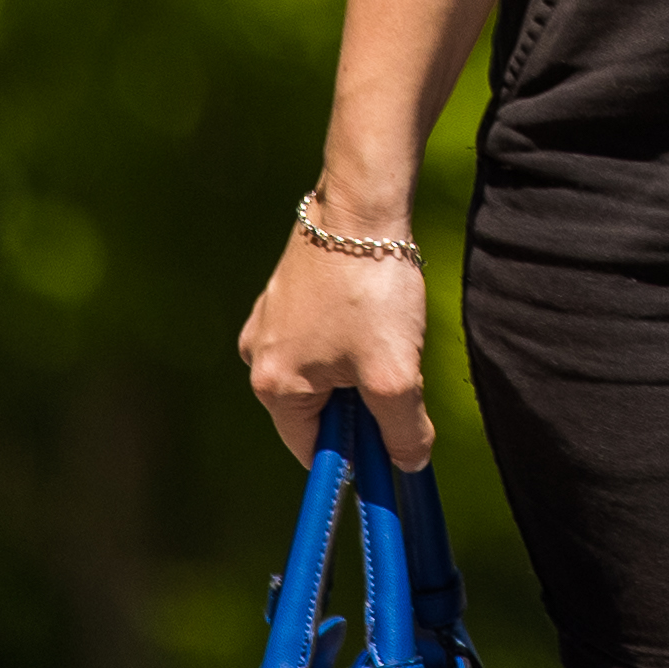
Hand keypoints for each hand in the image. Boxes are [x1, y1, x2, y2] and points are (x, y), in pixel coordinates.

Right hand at [237, 214, 436, 470]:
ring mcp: (270, 321)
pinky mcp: (287, 293)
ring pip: (324, 371)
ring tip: (387, 334)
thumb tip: (410, 464)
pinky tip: (375, 311)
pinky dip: (352, 336)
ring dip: (359, 366)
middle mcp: (258, 356)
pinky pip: (321, 336)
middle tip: (397, 372)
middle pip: (319, 409)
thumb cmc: (369, 289)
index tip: (391, 444)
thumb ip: (403, 428)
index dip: (355, 455)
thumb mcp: (394, 372)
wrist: (360, 204)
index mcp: (272, 386)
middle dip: (361, 403)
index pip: (312, 450)